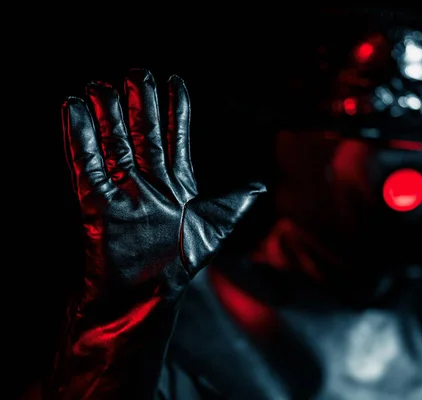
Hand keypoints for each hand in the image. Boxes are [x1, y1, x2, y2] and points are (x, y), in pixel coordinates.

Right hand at [53, 68, 264, 398]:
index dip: (177, 110)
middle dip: (142, 103)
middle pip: (143, 133)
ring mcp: (122, 189)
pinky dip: (79, 137)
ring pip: (113, 143)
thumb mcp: (215, 227)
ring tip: (100, 85)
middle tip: (137, 71)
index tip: (175, 81)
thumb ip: (235, 201)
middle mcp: (149, 182)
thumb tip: (260, 184)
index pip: (176, 138)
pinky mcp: (97, 202)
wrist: (146, 299)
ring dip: (107, 114)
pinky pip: (86, 163)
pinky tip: (73, 110)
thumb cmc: (181, 265)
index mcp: (178, 184)